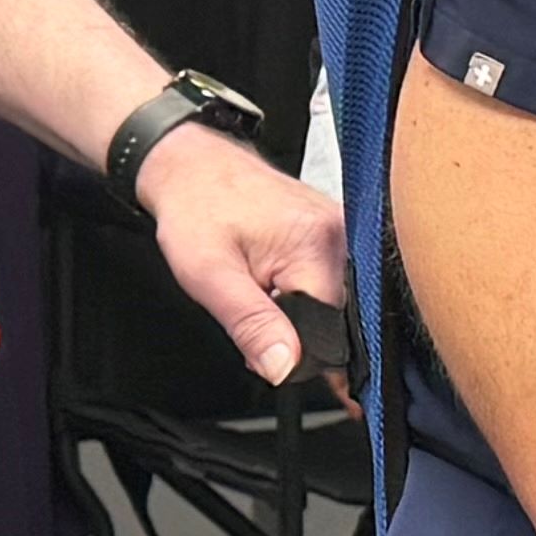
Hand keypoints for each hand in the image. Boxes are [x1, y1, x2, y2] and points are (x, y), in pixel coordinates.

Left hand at [132, 116, 344, 385]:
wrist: (192, 166)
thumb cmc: (195, 210)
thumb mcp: (210, 277)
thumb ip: (252, 326)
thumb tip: (284, 370)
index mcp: (318, 246)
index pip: (330, 333)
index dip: (292, 347)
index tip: (259, 337)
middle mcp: (342, 233)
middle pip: (338, 317)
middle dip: (296, 326)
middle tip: (252, 298)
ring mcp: (344, 228)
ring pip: (336, 300)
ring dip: (301, 306)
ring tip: (261, 277)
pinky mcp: (338, 228)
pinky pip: (333, 277)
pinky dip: (304, 287)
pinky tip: (277, 272)